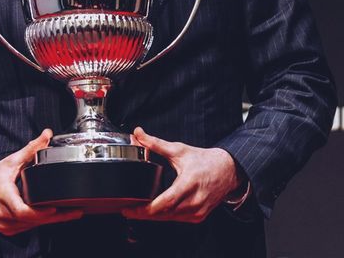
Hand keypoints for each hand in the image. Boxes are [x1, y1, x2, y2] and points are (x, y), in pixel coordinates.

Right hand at [0, 129, 82, 235]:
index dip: (39, 212)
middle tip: (74, 211)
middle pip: (32, 221)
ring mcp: (6, 225)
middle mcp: (4, 215)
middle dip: (55, 217)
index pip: (22, 211)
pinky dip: (39, 222)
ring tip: (69, 212)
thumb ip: (31, 149)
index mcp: (4, 198)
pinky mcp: (8, 229)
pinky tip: (53, 216)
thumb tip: (47, 135)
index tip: (54, 208)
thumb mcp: (11, 161)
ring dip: (49, 220)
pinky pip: (27, 228)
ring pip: (31, 226)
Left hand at [122, 127, 241, 223]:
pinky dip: (164, 216)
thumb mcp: (179, 150)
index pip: (166, 202)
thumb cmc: (204, 160)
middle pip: (165, 214)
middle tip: (127, 209)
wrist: (227, 170)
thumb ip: (156, 143)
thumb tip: (138, 133)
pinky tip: (154, 211)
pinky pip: (177, 219)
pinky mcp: (199, 216)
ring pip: (170, 219)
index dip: (146, 209)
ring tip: (136, 210)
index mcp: (189, 183)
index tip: (130, 208)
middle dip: (143, 214)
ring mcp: (198, 211)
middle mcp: (195, 200)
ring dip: (153, 216)